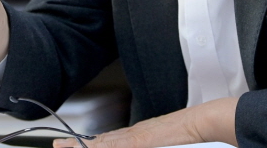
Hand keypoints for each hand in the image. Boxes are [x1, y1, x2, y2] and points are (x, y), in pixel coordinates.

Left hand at [52, 98, 238, 147]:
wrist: (207, 121)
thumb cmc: (194, 137)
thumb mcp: (165, 144)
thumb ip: (153, 143)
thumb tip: (148, 141)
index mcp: (141, 137)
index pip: (109, 143)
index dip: (89, 146)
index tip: (71, 145)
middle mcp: (136, 135)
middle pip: (102, 142)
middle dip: (79, 146)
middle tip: (58, 145)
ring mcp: (139, 137)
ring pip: (105, 143)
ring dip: (84, 147)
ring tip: (64, 147)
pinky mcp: (143, 140)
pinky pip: (120, 145)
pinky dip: (103, 147)